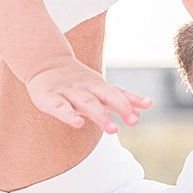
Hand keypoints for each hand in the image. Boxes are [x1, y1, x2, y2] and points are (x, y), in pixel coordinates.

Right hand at [24, 59, 152, 133]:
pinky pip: (60, 107)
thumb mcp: (99, 88)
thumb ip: (120, 98)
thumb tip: (145, 108)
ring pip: (87, 103)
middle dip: (121, 107)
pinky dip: (69, 115)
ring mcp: (69, 93)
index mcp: (98, 87)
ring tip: (113, 129)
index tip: (148, 105)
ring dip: (101, 115)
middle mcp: (86, 89)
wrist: (44, 63)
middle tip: (134, 121)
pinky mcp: (49, 98)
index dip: (132, 100)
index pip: (118, 92)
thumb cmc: (76, 82)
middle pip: (106, 96)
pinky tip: (77, 123)